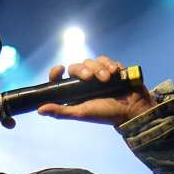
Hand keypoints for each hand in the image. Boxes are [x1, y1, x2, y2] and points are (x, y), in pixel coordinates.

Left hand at [36, 58, 153, 126]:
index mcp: (75, 92)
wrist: (132, 109)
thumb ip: (61, 111)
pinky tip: (114, 72)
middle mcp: (85, 82)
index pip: (60, 78)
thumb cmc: (106, 114)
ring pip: (91, 61)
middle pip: (77, 66)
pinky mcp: (110, 69)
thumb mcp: (82, 113)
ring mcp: (98, 74)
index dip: (56, 72)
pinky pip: (105, 59)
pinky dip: (109, 64)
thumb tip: (40, 110)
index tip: (60, 68)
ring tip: (107, 78)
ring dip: (99, 68)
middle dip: (84, 70)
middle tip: (92, 78)